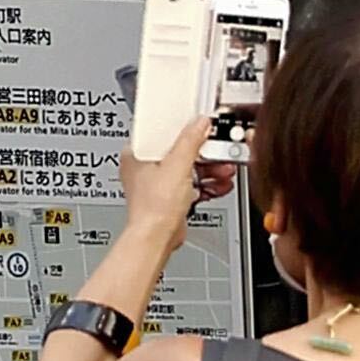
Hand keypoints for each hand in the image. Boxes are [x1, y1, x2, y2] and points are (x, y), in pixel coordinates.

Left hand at [116, 114, 215, 242]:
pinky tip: (218, 184)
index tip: (201, 128)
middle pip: (179, 150)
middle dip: (204, 153)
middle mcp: (144, 167)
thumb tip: (199, 122)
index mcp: (136, 154)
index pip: (161, 131)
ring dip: (209, 169)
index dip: (183, 129)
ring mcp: (157, 183)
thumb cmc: (153, 207)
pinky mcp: (169, 197)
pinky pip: (191, 184)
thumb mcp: (177, 165)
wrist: (157, 238)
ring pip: (188, 168)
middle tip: (219, 151)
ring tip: (223, 169)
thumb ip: (190, 141)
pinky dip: (205, 184)